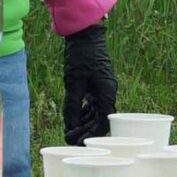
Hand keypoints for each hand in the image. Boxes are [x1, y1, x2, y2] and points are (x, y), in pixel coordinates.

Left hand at [62, 19, 116, 143]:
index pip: (103, 122)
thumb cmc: (81, 56)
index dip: (91, 135)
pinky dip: (84, 113)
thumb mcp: (74, 82)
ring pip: (96, 113)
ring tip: (69, 130)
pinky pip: (92, 104)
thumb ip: (73, 105)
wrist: (85, 35)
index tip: (78, 142)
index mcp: (106, 93)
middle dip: (85, 131)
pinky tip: (74, 118)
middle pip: (100, 120)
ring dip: (84, 123)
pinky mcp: (96, 85)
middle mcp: (107, 92)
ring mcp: (102, 88)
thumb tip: (70, 126)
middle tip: (69, 138)